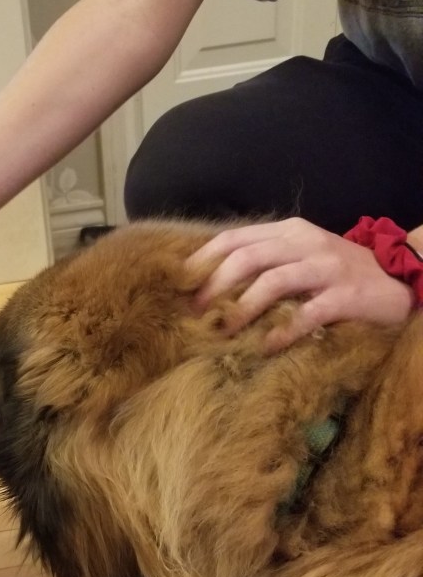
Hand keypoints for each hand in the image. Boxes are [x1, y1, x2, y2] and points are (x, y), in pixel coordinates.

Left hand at [190, 217, 414, 351]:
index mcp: (288, 231)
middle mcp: (305, 243)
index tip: (180, 287)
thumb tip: (211, 285)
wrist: (397, 281)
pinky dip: (282, 330)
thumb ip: (264, 263)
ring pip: (273, 281)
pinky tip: (266, 345)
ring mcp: (327, 267)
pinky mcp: (346, 295)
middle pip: (247, 258)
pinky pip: (307, 313)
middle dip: (214, 287)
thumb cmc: (337, 274)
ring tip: (224, 330)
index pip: (235, 239)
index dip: (203, 262)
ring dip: (242, 308)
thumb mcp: (299, 257)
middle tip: (196, 314)